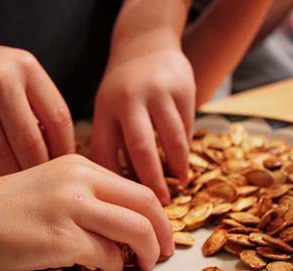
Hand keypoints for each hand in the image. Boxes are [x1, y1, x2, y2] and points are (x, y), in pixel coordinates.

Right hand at [0, 38, 73, 172]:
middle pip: (29, 142)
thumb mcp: (17, 77)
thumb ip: (40, 108)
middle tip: (40, 185)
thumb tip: (64, 156)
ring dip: (11, 173)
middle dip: (37, 169)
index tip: (64, 170)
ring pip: (0, 154)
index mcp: (26, 67)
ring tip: (16, 179)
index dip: (63, 151)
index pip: (58, 119)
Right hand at [0, 154, 173, 270]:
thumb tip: (124, 220)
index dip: (157, 214)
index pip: (136, 188)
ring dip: (145, 252)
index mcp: (79, 164)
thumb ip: (88, 195)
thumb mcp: (52, 185)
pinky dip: (112, 266)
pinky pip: (106, 255)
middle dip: (162, 233)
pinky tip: (102, 268)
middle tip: (164, 252)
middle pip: (145, 205)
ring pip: (134, 230)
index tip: (161, 232)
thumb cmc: (7, 206)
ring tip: (140, 264)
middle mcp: (80, 181)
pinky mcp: (60, 239)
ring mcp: (71, 209)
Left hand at [91, 49, 194, 203]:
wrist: (146, 44)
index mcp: (105, 108)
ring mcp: (158, 92)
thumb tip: (120, 190)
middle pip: (141, 149)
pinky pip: (187, 127)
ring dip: (177, 168)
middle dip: (152, 182)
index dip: (114, 181)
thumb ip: (111, 142)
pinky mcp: (183, 89)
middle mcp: (129, 99)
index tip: (124, 203)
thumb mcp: (107, 109)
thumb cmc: (122, 89)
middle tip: (160, 204)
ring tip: (179, 185)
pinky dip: (186, 149)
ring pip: (172, 140)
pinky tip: (183, 164)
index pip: (106, 152)